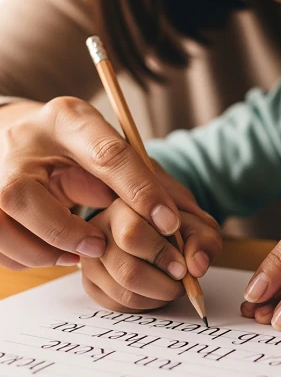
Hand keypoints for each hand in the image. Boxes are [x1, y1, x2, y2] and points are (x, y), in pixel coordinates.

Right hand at [0, 98, 189, 269]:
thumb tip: (158, 218)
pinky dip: (27, 256)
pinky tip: (56, 253)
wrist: (22, 133)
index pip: (108, 155)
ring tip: (80, 253)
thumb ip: (131, 176)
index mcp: (67, 120)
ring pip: (0, 225)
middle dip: (66, 232)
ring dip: (43, 251)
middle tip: (100, 246)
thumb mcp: (106, 145)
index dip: (140, 191)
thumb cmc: (75, 144)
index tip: (167, 222)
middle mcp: (20, 142)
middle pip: (22, 196)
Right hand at [82, 164, 221, 311]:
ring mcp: (90, 256)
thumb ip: (203, 240)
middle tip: (182, 275)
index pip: (134, 233)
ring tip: (175, 284)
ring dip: (160, 293)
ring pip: (126, 287)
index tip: (182, 264)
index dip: (161, 252)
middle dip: (164, 275)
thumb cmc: (178, 228)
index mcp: (124, 205)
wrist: (162, 234)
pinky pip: (120, 303)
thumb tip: (196, 266)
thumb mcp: (198, 226)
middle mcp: (99, 228)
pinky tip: (158, 290)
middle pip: (129, 265)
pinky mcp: (91, 282)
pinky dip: (148, 303)